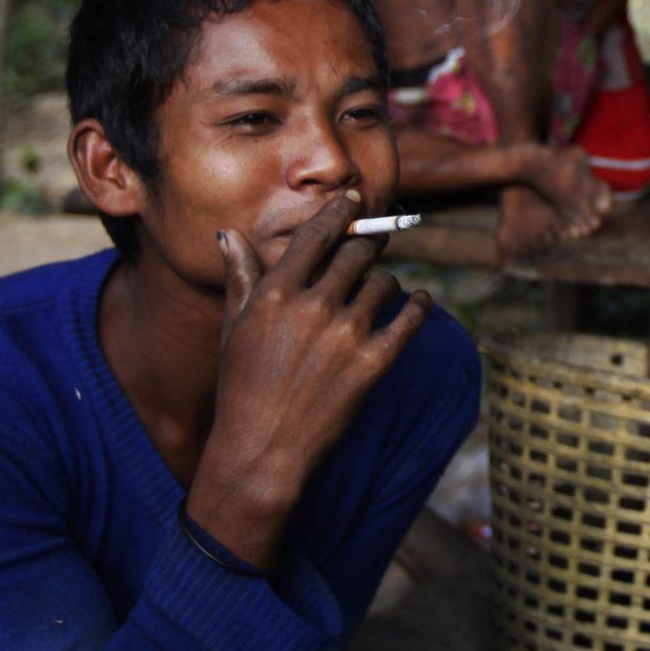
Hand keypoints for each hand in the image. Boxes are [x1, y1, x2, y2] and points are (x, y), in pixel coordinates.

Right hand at [191, 195, 432, 567]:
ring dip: (385, 282)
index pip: (316, 235)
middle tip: (373, 245)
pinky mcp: (375, 363)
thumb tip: (229, 233)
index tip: (354, 200)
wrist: (262, 450)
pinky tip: (420, 301)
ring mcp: (346, 335)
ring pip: (384, 283)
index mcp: (275, 294)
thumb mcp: (234, 329)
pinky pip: (410, 318)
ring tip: (381, 290)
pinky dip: (419, 305)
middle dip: (366, 247)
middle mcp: (313, 307)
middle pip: (356, 253)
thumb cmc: (241, 387)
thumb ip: (240, 277)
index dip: (339, 212)